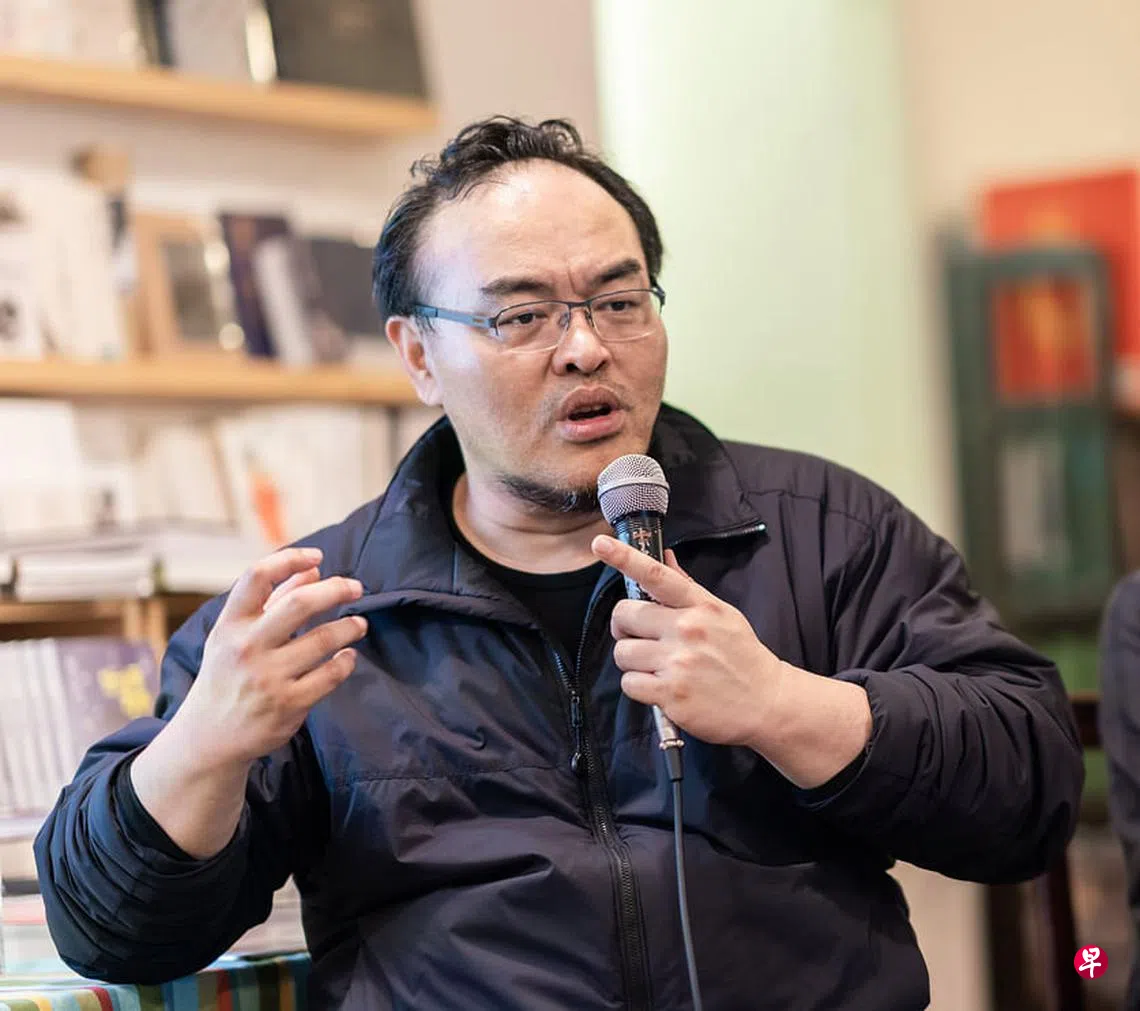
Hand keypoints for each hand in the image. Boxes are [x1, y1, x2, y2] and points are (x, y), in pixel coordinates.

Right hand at [177, 546, 367, 767]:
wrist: (209, 738)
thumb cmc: (228, 675)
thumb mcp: (237, 635)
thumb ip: (274, 599)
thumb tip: (313, 570)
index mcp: (231, 625)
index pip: (256, 577)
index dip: (290, 559)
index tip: (318, 556)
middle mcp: (247, 648)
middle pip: (300, 604)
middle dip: (336, 590)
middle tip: (356, 588)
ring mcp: (268, 678)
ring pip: (324, 639)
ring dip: (350, 627)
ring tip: (359, 624)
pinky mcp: (289, 705)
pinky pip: (330, 675)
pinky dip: (345, 661)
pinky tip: (348, 656)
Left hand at [591, 535, 789, 747]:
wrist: (767, 702)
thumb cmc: (741, 655)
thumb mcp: (722, 614)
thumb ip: (688, 588)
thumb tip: (665, 557)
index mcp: (699, 606)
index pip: (657, 575)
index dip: (625, 558)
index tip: (601, 544)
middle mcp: (687, 630)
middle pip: (624, 615)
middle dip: (626, 628)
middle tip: (644, 638)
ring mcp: (678, 662)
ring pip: (622, 652)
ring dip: (633, 661)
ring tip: (658, 667)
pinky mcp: (671, 694)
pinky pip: (629, 683)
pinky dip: (639, 687)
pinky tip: (660, 687)